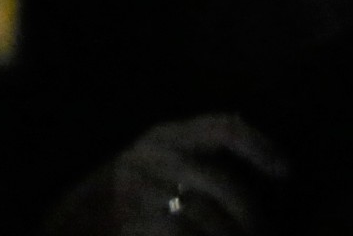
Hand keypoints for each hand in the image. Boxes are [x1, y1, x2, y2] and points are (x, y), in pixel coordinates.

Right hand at [64, 113, 289, 235]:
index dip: (261, 147)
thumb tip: (263, 152)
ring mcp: (139, 190)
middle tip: (261, 232)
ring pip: (205, 215)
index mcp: (165, 136)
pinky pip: (181, 232)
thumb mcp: (158, 161)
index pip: (225, 127)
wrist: (67, 224)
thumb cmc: (121, 193)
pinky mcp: (131, 221)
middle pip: (222, 182)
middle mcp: (154, 156)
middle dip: (248, 213)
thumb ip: (197, 152)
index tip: (285, 171)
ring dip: (228, 233)